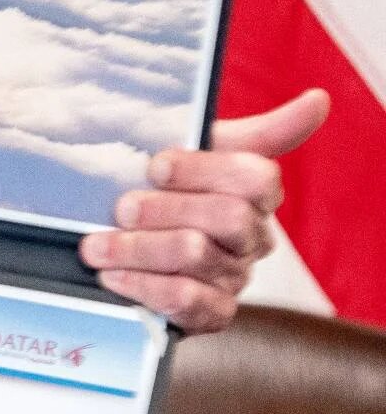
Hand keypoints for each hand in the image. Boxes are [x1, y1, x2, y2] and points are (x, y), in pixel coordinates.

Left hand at [80, 89, 329, 333]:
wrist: (122, 244)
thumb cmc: (163, 190)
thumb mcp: (197, 150)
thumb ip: (258, 130)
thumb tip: (318, 100)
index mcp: (256, 194)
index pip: (256, 178)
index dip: (203, 170)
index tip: (155, 166)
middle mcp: (252, 237)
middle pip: (229, 217)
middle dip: (165, 209)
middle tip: (122, 208)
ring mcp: (234, 277)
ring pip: (196, 256)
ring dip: (138, 248)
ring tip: (96, 246)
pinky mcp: (211, 314)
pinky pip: (186, 301)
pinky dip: (143, 285)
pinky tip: (111, 276)